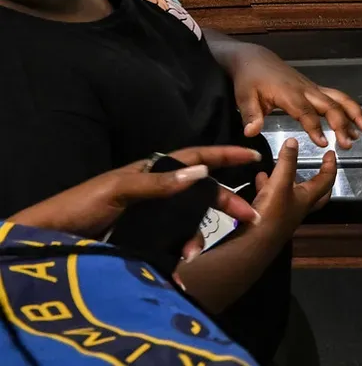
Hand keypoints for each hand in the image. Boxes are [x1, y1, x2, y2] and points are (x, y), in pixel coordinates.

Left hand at [12, 147, 260, 241]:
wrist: (52, 236)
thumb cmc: (82, 204)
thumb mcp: (119, 189)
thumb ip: (159, 182)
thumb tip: (202, 172)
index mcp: (153, 171)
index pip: (196, 157)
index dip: (225, 156)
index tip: (254, 155)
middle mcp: (158, 190)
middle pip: (202, 191)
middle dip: (227, 202)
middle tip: (250, 215)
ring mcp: (153, 214)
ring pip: (190, 220)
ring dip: (197, 235)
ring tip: (193, 254)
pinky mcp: (146, 236)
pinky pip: (174, 239)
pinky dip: (181, 248)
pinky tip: (182, 261)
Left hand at [223, 40, 361, 148]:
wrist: (256, 59)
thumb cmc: (249, 79)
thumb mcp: (243, 97)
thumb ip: (251, 115)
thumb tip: (251, 133)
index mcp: (289, 94)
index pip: (306, 113)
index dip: (315, 128)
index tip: (324, 143)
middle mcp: (306, 90)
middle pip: (330, 106)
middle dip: (342, 124)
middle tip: (349, 144)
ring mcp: (313, 88)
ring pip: (339, 99)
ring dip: (355, 114)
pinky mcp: (315, 89)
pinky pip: (337, 98)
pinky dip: (350, 109)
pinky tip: (357, 122)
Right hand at [251, 138, 336, 237]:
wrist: (252, 244)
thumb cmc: (272, 213)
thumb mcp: (280, 183)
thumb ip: (287, 162)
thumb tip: (294, 140)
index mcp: (308, 198)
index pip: (327, 179)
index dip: (330, 165)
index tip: (331, 153)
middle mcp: (299, 207)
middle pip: (316, 192)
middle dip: (319, 179)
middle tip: (319, 167)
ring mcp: (284, 214)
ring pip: (291, 194)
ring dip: (287, 180)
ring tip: (279, 167)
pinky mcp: (269, 218)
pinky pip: (272, 198)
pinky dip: (267, 186)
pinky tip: (259, 179)